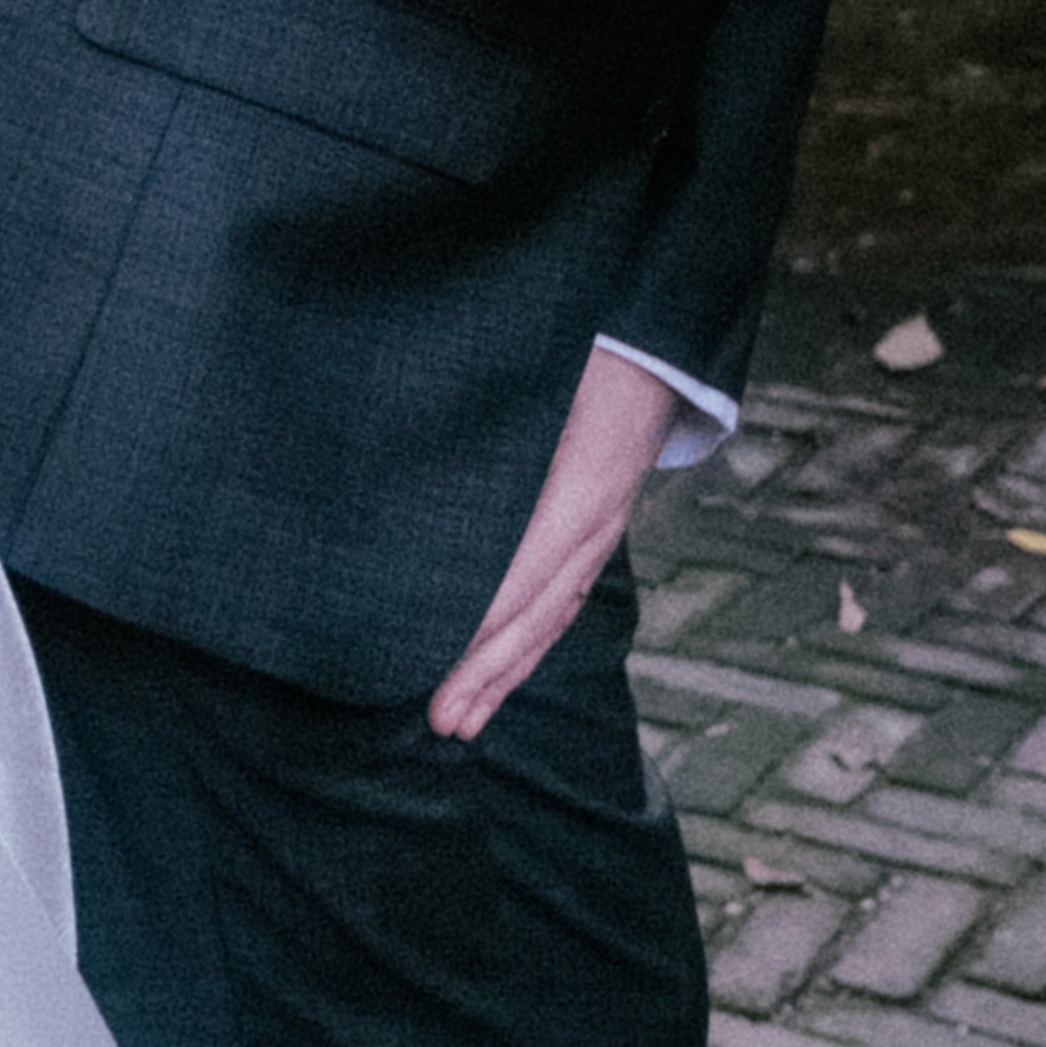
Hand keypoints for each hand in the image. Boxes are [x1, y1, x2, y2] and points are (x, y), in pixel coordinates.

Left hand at [428, 338, 674, 743]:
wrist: (648, 325)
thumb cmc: (573, 339)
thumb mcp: (523, 377)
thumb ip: (468, 421)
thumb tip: (397, 460)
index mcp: (579, 485)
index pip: (521, 578)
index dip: (479, 635)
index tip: (436, 677)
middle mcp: (597, 515)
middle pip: (538, 612)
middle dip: (487, 673)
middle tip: (440, 721)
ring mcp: (605, 522)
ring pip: (553, 612)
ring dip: (507, 670)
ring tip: (463, 718)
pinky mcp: (600, 519)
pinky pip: (564, 593)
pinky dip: (531, 639)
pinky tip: (503, 669)